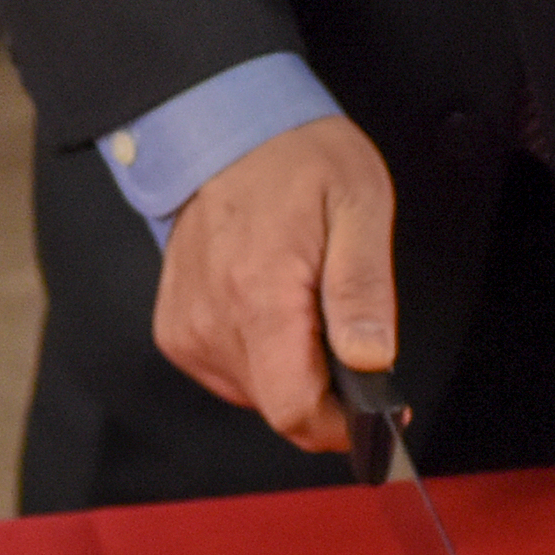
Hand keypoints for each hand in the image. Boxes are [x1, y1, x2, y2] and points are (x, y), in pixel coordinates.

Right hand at [151, 113, 393, 456]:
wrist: (226, 130)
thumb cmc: (296, 159)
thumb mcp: (360, 205)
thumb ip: (363, 289)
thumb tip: (372, 360)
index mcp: (259, 293)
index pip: (295, 409)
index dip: (342, 425)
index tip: (377, 406)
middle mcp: (214, 319)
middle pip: (280, 407)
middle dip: (324, 386)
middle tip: (343, 326)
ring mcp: (189, 328)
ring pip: (257, 395)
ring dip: (292, 367)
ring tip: (302, 299)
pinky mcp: (176, 332)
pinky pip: (231, 375)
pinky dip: (261, 354)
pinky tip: (269, 304)